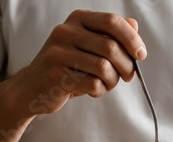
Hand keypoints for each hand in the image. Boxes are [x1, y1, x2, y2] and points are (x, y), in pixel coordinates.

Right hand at [12, 10, 146, 114]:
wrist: (32, 88)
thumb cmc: (67, 67)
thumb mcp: (88, 46)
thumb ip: (111, 35)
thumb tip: (134, 25)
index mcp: (77, 19)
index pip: (112, 22)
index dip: (132, 39)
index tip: (141, 55)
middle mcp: (65, 31)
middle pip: (111, 47)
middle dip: (126, 66)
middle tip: (128, 76)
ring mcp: (58, 52)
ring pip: (104, 67)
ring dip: (113, 80)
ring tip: (108, 84)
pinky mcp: (55, 75)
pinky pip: (92, 83)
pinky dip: (100, 90)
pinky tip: (94, 90)